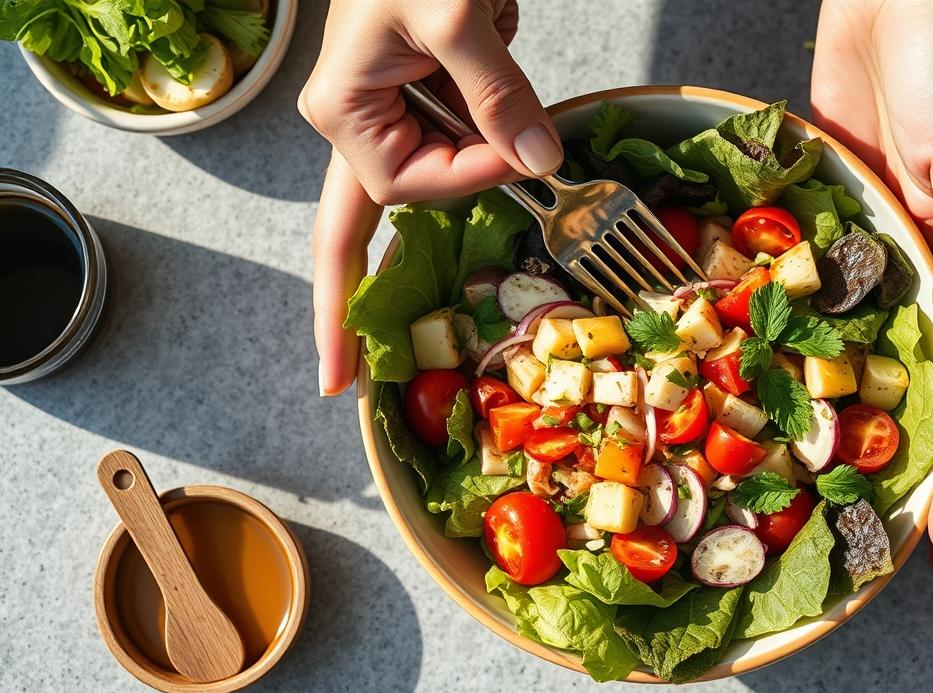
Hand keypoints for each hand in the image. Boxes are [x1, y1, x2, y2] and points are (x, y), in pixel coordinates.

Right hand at [300, 0, 559, 394]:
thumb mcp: (456, 16)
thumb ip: (496, 94)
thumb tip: (538, 162)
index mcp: (345, 108)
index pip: (403, 186)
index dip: (466, 180)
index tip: (519, 159)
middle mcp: (361, 119)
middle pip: (404, 202)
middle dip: (404, 256)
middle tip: (345, 368)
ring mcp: (394, 110)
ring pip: (439, 177)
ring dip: (482, 172)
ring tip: (483, 141)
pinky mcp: (433, 95)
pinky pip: (463, 144)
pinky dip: (493, 150)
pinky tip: (517, 152)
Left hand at [811, 0, 932, 550]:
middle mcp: (919, 265)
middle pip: (904, 379)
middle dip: (879, 451)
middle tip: (837, 518)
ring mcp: (866, 237)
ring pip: (843, 335)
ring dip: (818, 394)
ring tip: (770, 456)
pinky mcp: (823, 199)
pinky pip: (796, 269)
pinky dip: (772, 311)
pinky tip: (734, 348)